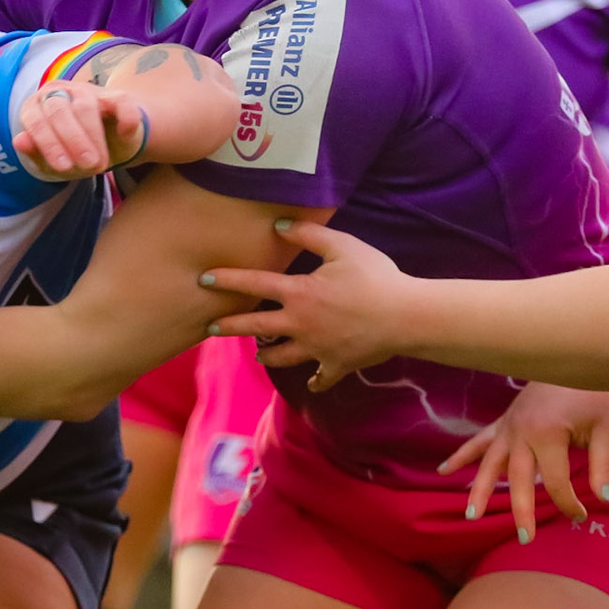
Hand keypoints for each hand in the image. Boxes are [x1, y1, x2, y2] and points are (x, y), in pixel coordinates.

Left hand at [13, 80, 146, 177]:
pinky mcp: (117, 95)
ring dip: (94, 136)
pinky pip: (121, 102)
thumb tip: (19, 141)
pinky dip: (125, 119)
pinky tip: (124, 134)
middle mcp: (59, 92)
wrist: (112, 146)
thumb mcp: (55, 162)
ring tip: (102, 163)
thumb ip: (36, 154)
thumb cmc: (74, 154)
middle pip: (59, 109)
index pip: (35, 120)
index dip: (49, 144)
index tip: (65, 167)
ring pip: (85, 105)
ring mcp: (88, 91)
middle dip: (74, 140)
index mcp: (36, 107)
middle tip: (90, 166)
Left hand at [202, 220, 412, 390]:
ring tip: (257, 355)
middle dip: (231, 327)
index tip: (203, 279)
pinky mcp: (337, 364)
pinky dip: (315, 381)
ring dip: (267, 356)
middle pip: (256, 327)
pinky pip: (321, 378)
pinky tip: (311, 383)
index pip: (254, 283)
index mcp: (299, 293)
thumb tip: (278, 225)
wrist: (405, 317)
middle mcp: (300, 324)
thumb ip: (307, 234)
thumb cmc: (374, 277)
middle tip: (210, 329)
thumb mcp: (342, 246)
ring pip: (282, 357)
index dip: (227, 279)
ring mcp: (317, 348)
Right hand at [439, 384, 608, 541]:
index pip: (555, 481)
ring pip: (489, 463)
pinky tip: (444, 471)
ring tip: (470, 515)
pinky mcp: (504, 422)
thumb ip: (603, 465)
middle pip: (517, 479)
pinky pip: (479, 441)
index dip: (568, 503)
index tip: (582, 515)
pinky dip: (461, 455)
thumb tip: (605, 498)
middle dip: (521, 510)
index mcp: (548, 434)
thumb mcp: (606, 427)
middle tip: (525, 538)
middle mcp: (522, 432)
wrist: (576, 356)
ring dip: (479, 489)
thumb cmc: (593, 392)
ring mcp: (509, 426)